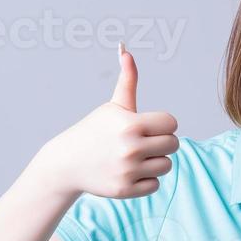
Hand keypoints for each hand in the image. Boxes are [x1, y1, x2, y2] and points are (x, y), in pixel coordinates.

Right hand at [36, 43, 179, 198]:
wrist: (67, 163)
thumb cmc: (94, 130)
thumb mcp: (112, 106)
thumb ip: (127, 80)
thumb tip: (126, 50)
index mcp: (131, 124)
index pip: (172, 123)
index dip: (162, 124)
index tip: (148, 126)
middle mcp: (131, 148)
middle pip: (174, 145)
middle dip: (161, 142)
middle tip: (143, 142)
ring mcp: (128, 170)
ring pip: (166, 165)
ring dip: (154, 161)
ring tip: (134, 157)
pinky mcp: (126, 190)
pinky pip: (156, 184)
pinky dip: (146, 179)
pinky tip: (129, 171)